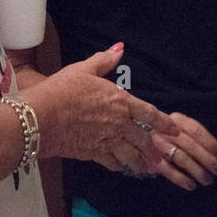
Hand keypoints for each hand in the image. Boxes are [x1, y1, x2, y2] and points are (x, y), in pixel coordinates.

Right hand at [25, 43, 177, 176]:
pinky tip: (121, 167)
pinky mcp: (93, 154)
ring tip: (148, 168)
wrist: (42, 117)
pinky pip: (112, 162)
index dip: (164, 122)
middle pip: (143, 139)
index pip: (149, 114)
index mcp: (120, 101)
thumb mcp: (84, 69)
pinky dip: (119, 166)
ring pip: (131, 155)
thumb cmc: (62, 89)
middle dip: (154, 148)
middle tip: (162, 156)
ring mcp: (107, 141)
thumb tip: (120, 48)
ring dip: (141, 162)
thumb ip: (104, 60)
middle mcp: (118, 124)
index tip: (175, 130)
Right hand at [153, 112, 216, 190]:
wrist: (139, 140)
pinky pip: (167, 170)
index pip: (196, 130)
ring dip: (197, 170)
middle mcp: (165, 130)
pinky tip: (191, 185)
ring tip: (208, 180)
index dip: (210, 143)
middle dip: (207, 159)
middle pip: (189, 144)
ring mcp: (156, 144)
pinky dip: (180, 178)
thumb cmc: (171, 138)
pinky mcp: (149, 159)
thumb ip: (205, 143)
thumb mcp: (185, 134)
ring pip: (180, 157)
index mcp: (176, 120)